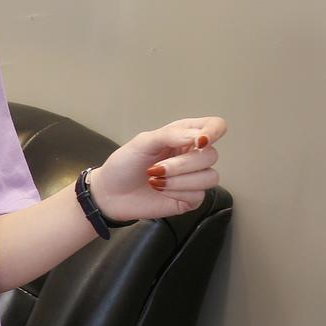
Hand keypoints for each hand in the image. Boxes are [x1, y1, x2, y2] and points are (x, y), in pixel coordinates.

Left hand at [88, 116, 227, 222]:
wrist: (109, 193)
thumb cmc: (124, 164)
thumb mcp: (143, 142)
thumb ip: (171, 135)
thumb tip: (200, 136)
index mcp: (184, 135)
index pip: (215, 126)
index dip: (214, 131)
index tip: (199, 141)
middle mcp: (192, 155)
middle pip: (211, 155)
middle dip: (182, 164)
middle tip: (156, 168)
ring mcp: (193, 179)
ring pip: (210, 177)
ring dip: (180, 180)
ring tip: (155, 180)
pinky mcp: (190, 199)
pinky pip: (199, 195)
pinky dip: (177, 193)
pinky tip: (160, 191)